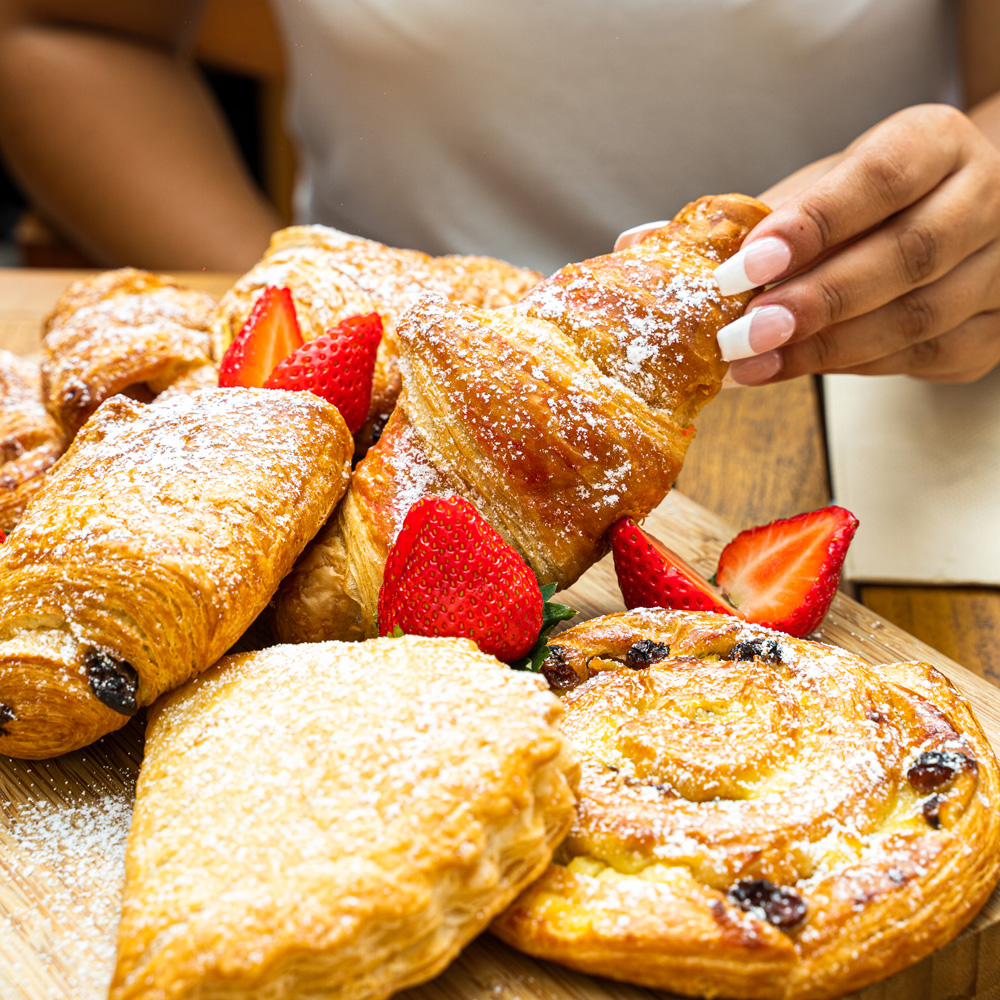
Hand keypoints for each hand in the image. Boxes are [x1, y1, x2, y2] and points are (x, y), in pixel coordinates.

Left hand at [620, 105, 999, 384]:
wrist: (947, 218)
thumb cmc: (865, 205)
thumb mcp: (812, 191)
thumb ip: (739, 220)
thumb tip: (636, 247)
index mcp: (936, 145)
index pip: (882, 178)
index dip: (815, 223)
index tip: (747, 262)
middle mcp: (985, 201)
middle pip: (907, 258)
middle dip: (815, 303)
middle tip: (741, 335)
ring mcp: (999, 271)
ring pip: (916, 320)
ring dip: (823, 350)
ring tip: (749, 365)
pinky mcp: (990, 332)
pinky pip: (919, 360)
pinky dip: (848, 368)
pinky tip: (794, 368)